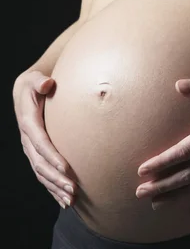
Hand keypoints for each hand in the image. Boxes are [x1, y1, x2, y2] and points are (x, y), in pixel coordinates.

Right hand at [13, 71, 77, 208]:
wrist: (25, 91)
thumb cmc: (34, 84)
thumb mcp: (35, 79)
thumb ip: (41, 82)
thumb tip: (48, 83)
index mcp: (28, 122)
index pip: (40, 142)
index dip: (52, 156)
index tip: (66, 168)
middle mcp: (28, 139)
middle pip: (41, 164)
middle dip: (56, 179)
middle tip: (73, 190)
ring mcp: (30, 149)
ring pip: (41, 173)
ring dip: (55, 188)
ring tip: (71, 200)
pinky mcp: (35, 154)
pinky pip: (43, 175)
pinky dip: (52, 188)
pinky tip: (64, 200)